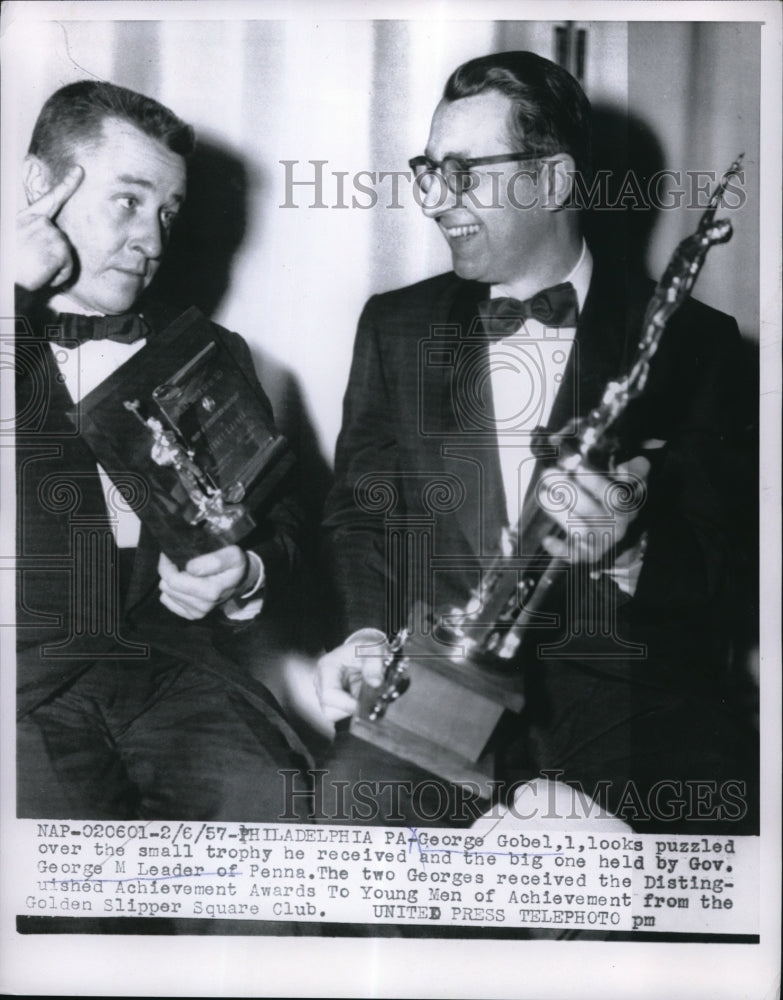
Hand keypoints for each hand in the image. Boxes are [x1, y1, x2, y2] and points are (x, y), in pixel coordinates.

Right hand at [16, 165, 82, 290]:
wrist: (5, 278)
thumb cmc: (9, 266)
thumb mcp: (16, 242)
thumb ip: (32, 235)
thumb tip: (46, 232)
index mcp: (25, 219)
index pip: (50, 199)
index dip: (67, 184)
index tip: (80, 170)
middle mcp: (38, 221)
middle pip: (60, 239)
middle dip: (52, 257)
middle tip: (31, 265)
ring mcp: (50, 231)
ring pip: (65, 254)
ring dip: (53, 268)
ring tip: (33, 270)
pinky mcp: (60, 246)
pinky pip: (68, 268)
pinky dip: (58, 278)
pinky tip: (41, 276)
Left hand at [157, 546, 256, 619]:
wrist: (240, 582)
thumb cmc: (234, 565)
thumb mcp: (233, 555)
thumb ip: (214, 560)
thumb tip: (190, 568)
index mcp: (212, 591)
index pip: (174, 579)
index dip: (168, 562)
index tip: (172, 551)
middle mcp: (204, 605)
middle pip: (167, 586)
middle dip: (167, 570)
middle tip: (174, 559)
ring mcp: (197, 612)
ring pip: (165, 592)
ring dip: (170, 580)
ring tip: (182, 571)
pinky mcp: (191, 615)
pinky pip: (167, 600)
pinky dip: (171, 590)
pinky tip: (183, 583)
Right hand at [315, 629, 388, 722]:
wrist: (364, 650)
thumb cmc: (365, 649)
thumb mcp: (373, 650)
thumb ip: (374, 664)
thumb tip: (375, 682)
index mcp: (327, 668)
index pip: (328, 695)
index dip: (347, 704)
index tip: (365, 704)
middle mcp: (321, 682)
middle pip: (329, 710)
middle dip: (350, 709)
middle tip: (367, 699)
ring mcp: (326, 693)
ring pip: (335, 715)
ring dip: (352, 711)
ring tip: (365, 696)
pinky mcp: (334, 702)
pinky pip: (342, 714)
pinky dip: (354, 711)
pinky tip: (362, 699)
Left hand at [539, 455, 649, 563]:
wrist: (616, 531)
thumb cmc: (618, 496)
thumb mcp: (631, 481)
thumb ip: (633, 470)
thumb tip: (622, 469)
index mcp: (628, 504)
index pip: (616, 496)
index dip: (596, 483)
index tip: (578, 468)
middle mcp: (619, 525)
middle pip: (591, 510)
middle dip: (568, 490)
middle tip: (549, 474)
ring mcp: (603, 540)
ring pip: (581, 530)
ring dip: (559, 512)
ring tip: (543, 495)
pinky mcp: (589, 554)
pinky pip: (574, 555)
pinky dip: (560, 549)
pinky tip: (547, 540)